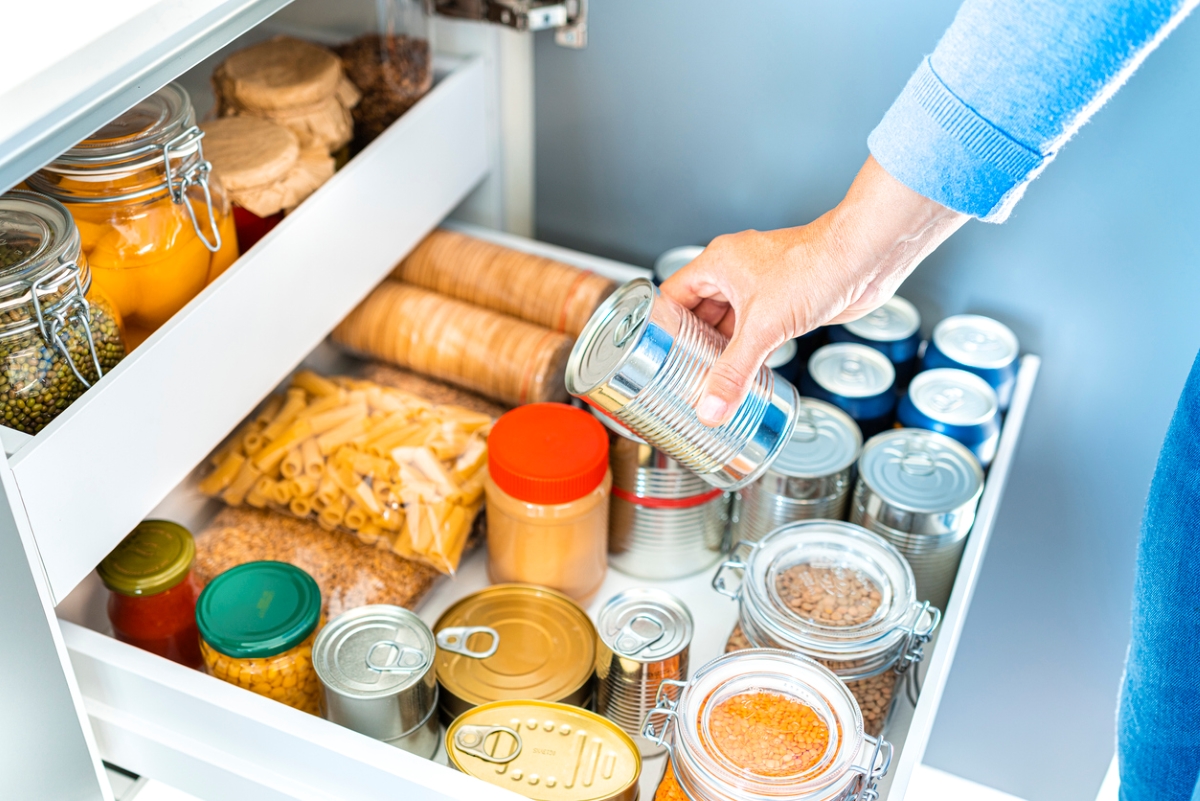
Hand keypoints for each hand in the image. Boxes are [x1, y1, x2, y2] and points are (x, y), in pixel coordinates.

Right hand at [660, 156, 967, 425]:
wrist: (864, 259)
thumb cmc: (815, 267)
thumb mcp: (763, 327)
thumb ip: (734, 371)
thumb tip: (711, 407)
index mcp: (717, 263)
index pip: (672, 296)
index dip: (660, 326)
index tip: (651, 354)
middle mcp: (735, 271)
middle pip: (698, 313)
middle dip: (691, 345)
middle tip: (678, 376)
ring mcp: (760, 285)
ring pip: (728, 323)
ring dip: (721, 349)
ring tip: (707, 380)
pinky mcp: (783, 301)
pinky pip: (754, 328)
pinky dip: (747, 349)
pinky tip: (744, 372)